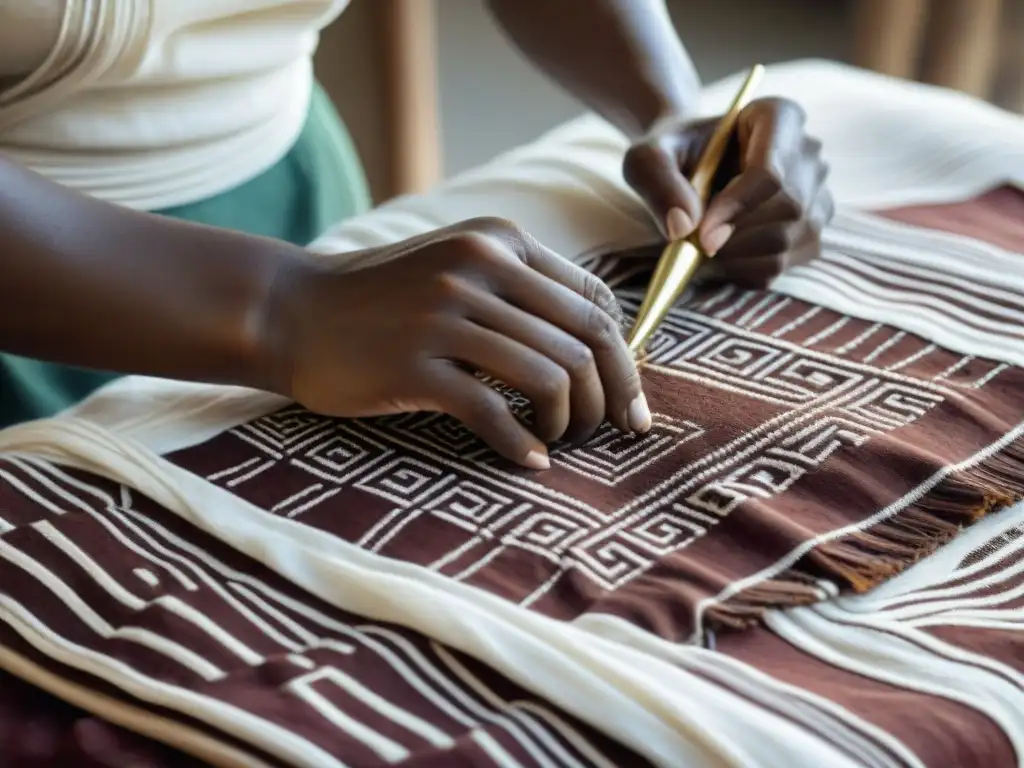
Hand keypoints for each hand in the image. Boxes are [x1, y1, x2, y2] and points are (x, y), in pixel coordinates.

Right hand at [261, 217, 649, 468]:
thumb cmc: (381, 300)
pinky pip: (494, 410)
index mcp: (499, 242)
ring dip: (571, 422)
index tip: (627, 402)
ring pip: (550, 376)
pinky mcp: (414, 363)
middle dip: (608, 397)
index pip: (596, 301)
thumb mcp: (455, 267)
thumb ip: (519, 290)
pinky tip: (530, 459)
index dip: (624, 358)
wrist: (290, 311)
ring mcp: (445, 314)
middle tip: (604, 432)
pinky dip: (523, 442)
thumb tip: (595, 348)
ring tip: (559, 441)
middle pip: (584, 341)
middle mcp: (478, 268)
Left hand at [623, 97, 834, 286]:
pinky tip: (721, 253)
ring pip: (788, 241)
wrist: (691, 165)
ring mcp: (817, 195)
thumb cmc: (672, 153)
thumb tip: (683, 227)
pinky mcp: (810, 233)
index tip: (700, 235)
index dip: (737, 209)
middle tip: (693, 244)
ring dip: (736, 256)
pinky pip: (783, 265)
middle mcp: (809, 153)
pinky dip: (744, 270)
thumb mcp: (647, 155)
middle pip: (787, 209)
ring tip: (703, 242)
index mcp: (778, 116)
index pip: (771, 171)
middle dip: (734, 236)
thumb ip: (656, 180)